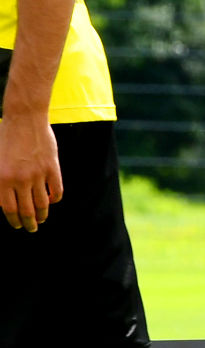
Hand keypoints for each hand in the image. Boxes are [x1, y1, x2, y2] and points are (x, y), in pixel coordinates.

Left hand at [0, 116, 62, 231]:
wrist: (24, 119)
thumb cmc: (5, 137)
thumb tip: (5, 200)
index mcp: (1, 179)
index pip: (9, 209)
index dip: (14, 220)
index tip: (18, 225)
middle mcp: (19, 180)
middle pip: (26, 210)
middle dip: (29, 223)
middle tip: (31, 228)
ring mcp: (37, 174)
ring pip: (42, 203)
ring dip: (43, 214)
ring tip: (42, 218)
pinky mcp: (52, 168)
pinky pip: (57, 190)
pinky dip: (55, 199)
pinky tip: (52, 200)